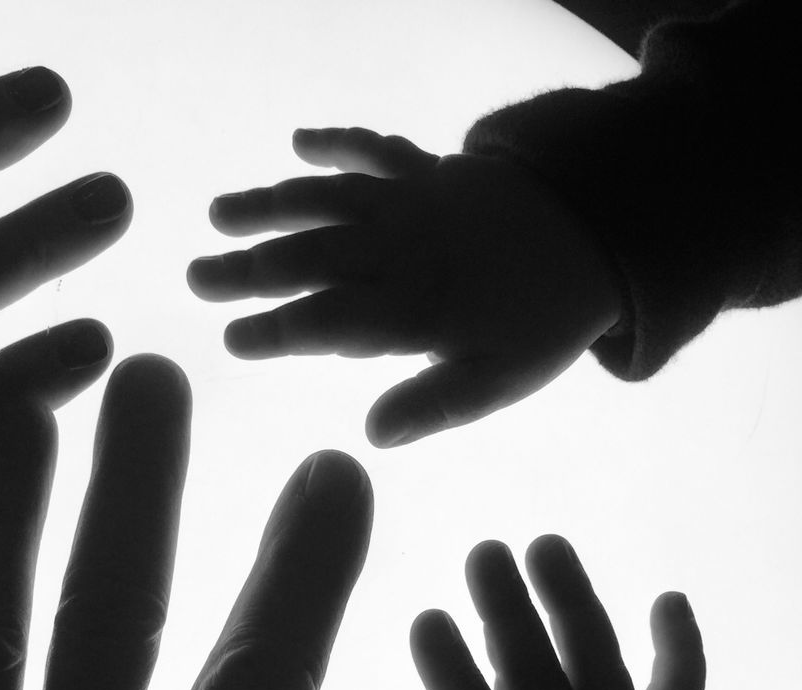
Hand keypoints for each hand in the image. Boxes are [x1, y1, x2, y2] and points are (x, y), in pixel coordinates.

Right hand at [187, 127, 622, 446]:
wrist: (606, 232)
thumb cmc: (544, 318)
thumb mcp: (503, 378)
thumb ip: (436, 404)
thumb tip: (372, 435)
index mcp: (418, 306)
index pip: (332, 322)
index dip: (278, 331)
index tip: (230, 340)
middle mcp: (402, 249)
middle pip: (314, 257)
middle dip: (250, 269)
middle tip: (195, 278)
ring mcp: (411, 202)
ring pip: (329, 200)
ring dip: (271, 204)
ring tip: (217, 214)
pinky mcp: (428, 169)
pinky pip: (376, 149)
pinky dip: (339, 141)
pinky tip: (298, 141)